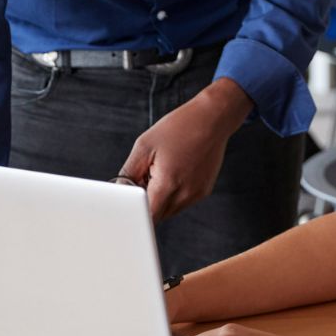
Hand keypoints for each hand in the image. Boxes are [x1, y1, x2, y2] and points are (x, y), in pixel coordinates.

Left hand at [118, 79, 252, 220]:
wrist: (212, 118)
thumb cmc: (180, 127)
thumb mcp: (144, 145)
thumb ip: (128, 173)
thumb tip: (122, 191)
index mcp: (168, 184)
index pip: (147, 217)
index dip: (136, 210)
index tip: (132, 199)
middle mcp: (185, 194)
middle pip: (158, 215)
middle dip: (148, 202)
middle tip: (147, 176)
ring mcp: (197, 194)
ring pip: (170, 210)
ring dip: (161, 198)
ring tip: (164, 170)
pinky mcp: (204, 191)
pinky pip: (182, 201)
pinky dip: (175, 193)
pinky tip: (176, 171)